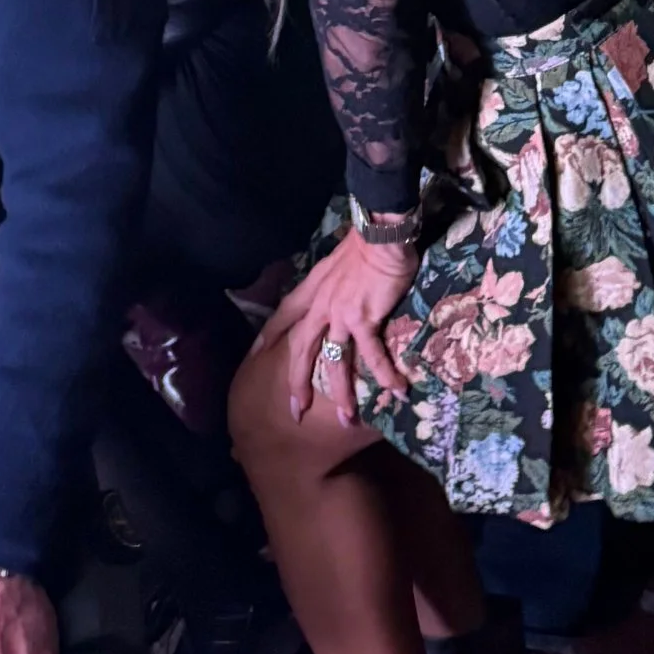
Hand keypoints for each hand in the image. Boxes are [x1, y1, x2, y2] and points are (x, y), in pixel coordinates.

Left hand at [267, 224, 417, 424]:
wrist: (380, 233)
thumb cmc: (364, 242)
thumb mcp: (337, 261)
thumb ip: (334, 280)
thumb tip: (340, 288)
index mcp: (313, 289)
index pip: (283, 315)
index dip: (269, 336)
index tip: (256, 354)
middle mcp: (321, 305)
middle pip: (301, 349)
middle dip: (297, 382)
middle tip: (296, 411)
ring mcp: (340, 314)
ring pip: (335, 361)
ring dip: (341, 393)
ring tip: (347, 420)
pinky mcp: (364, 319)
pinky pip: (373, 355)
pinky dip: (385, 375)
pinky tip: (397, 391)